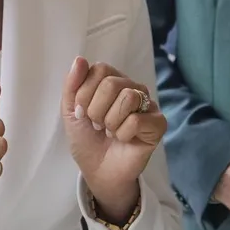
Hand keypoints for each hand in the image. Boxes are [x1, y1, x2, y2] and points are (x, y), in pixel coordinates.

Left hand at [62, 57, 164, 222]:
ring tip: (111, 131)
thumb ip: (72, 85)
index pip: (100, 69)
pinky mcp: (158, 123)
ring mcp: (147, 104)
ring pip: (127, 98)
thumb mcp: (71, 111)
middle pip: (112, 84)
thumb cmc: (87, 139)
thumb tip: (80, 59)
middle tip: (98, 125)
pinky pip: (137, 120)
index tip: (83, 112)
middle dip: (96, 110)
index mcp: (112, 80)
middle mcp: (132, 87)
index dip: (85, 93)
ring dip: (110, 122)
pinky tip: (124, 139)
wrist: (98, 171)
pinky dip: (123, 134)